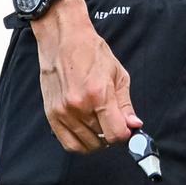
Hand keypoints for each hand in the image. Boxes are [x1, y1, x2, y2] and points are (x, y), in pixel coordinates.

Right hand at [32, 0, 141, 153]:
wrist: (64, 40)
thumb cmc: (92, 52)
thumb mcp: (118, 74)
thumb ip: (126, 104)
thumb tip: (134, 125)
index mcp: (99, 94)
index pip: (116, 133)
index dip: (125, 134)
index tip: (127, 129)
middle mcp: (79, 106)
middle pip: (102, 140)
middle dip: (112, 134)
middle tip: (115, 123)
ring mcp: (63, 113)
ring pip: (86, 145)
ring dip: (98, 140)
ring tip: (101, 124)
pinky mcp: (51, 116)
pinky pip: (68, 143)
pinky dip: (81, 143)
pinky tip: (88, 131)